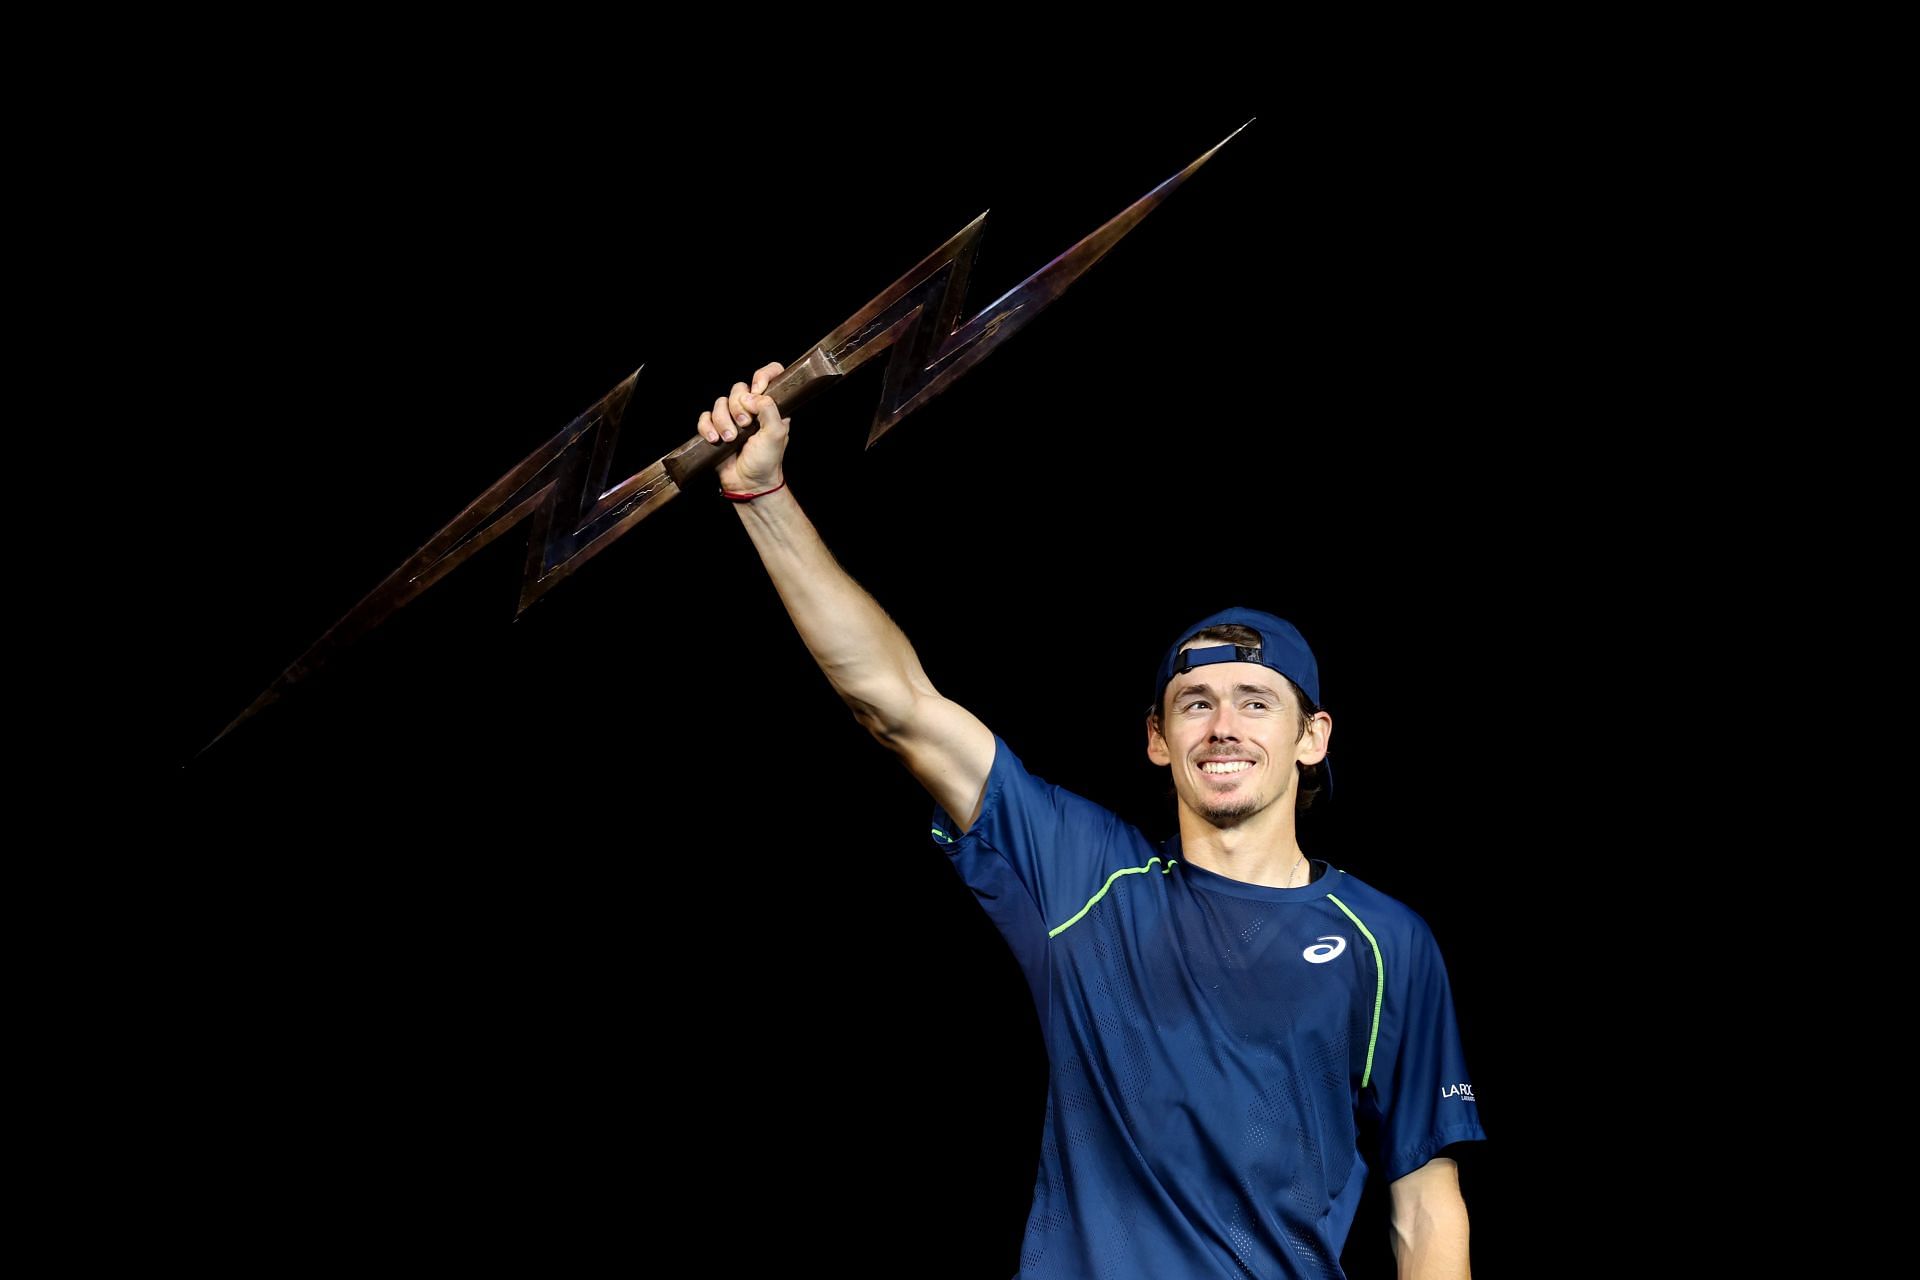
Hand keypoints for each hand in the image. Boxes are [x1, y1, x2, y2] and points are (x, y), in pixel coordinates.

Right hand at [698, 361, 788, 494]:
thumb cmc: (767, 461)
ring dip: (723, 421)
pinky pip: (705, 417)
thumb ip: (769, 409)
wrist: (749, 484)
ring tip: (731, 439)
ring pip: (720, 403)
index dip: (763, 376)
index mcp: (770, 406)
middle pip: (738, 388)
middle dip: (738, 406)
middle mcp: (751, 409)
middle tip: (745, 425)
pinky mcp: (715, 429)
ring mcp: (732, 418)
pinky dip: (708, 427)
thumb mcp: (777, 434)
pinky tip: (715, 440)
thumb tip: (752, 395)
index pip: (770, 376)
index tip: (758, 389)